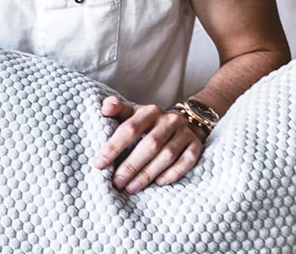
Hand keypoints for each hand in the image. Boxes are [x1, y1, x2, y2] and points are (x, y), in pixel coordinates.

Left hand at [90, 96, 205, 193]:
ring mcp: (184, 133)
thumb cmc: (148, 123)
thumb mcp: (132, 112)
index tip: (99, 164)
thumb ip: (116, 108)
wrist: (182, 122)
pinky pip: (187, 161)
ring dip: (148, 174)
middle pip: (149, 145)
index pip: (129, 129)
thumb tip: (105, 109)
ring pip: (167, 155)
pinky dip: (173, 173)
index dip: (113, 147)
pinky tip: (159, 183)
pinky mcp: (196, 146)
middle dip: (131, 165)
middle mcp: (169, 120)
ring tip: (131, 188)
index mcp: (149, 111)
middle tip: (117, 182)